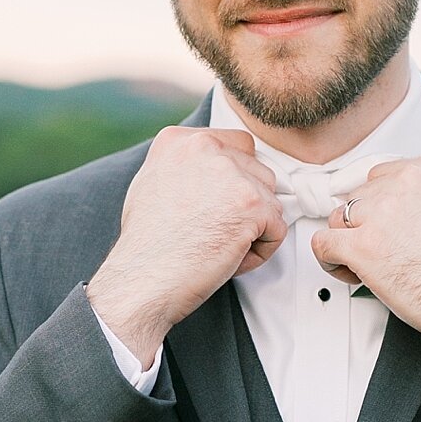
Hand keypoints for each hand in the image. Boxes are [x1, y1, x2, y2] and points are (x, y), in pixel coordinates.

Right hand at [86, 126, 286, 360]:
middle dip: (247, 207)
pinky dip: (259, 252)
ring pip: (270, 200)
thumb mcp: (153, 185)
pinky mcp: (253, 203)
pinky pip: (277, 228)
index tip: (213, 210)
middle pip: (259, 173)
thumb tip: (215, 166)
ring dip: (254, 228)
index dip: (235, 183)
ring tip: (218, 247)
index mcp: (180, 140)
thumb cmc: (146, 246)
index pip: (238, 147)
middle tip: (213, 234)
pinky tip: (227, 260)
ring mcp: (231, 174)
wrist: (143, 281)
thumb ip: (186, 167)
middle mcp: (206, 147)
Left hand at [310, 153, 420, 370]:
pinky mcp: (364, 245)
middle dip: (365, 227)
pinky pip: (322, 244)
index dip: (382, 209)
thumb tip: (394, 213)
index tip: (394, 233)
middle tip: (387, 257)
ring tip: (373, 269)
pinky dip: (331, 262)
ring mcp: (382, 211)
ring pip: (337, 219)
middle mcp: (406, 180)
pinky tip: (353, 275)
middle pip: (358, 197)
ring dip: (348, 244)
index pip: (381, 177)